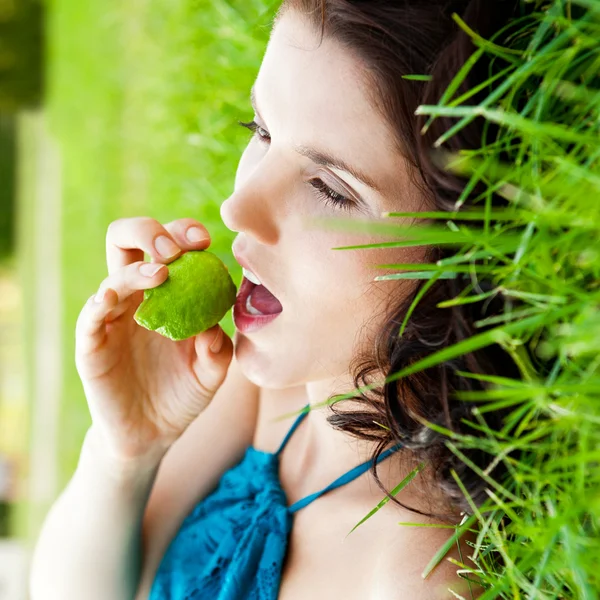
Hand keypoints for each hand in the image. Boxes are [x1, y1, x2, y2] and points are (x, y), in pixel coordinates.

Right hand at [75, 217, 234, 463]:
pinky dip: (100, 302)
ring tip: (161, 274)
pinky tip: (112, 296)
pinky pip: (91, 316)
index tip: (203, 240)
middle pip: (129, 241)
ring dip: (136, 269)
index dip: (183, 233)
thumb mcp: (211, 373)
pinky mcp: (92, 344)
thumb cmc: (183, 394)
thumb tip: (215, 325)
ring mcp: (112, 318)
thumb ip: (218, 349)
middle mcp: (136, 297)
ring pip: (114, 276)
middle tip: (177, 250)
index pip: (169, 245)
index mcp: (167, 293)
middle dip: (150, 232)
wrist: (152, 434)